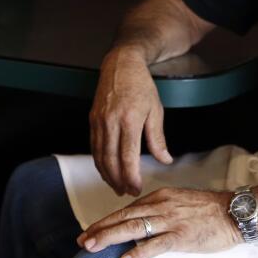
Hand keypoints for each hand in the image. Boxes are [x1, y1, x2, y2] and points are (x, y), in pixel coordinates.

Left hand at [76, 187, 240, 257]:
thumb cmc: (208, 210)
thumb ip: (158, 210)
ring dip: (109, 237)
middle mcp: (161, 206)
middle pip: (123, 217)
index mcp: (159, 197)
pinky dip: (139, 251)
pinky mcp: (182, 236)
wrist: (234, 212)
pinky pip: (156, 244)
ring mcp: (170, 220)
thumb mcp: (178, 202)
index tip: (89, 231)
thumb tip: (138, 222)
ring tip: (92, 247)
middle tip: (81, 241)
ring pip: (133, 227)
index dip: (105, 222)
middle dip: (100, 229)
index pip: (126, 210)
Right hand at [90, 46, 173, 195]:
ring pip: (99, 156)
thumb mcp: (156, 110)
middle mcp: (110, 122)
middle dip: (118, 181)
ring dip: (107, 175)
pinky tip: (106, 170)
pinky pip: (94, 146)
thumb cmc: (141, 85)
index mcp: (129, 120)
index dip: (131, 177)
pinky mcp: (92, 119)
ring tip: (117, 186)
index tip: (137, 189)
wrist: (121, 64)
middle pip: (110, 161)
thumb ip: (158, 138)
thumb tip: (165, 160)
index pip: (128, 157)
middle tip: (126, 193)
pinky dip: (99, 162)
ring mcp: (99, 121)